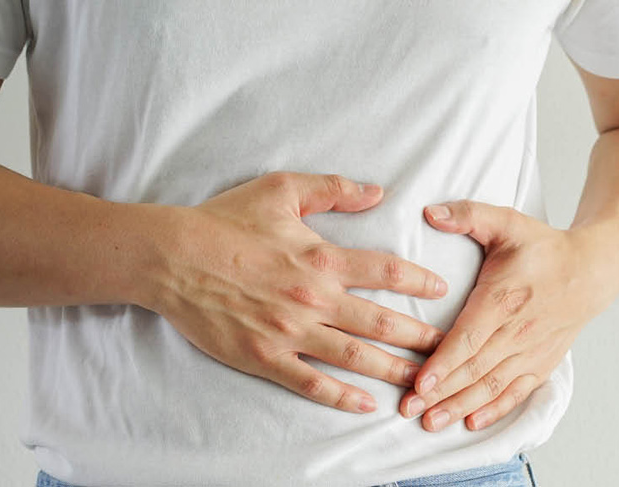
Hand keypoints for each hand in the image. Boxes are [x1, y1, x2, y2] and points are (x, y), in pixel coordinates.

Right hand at [142, 172, 448, 413]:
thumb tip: (377, 191)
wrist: (170, 257)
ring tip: (423, 382)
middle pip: (381, 323)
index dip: (418, 282)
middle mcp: (313, 299)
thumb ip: (333, 190)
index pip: (385, 272)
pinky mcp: (264, 357)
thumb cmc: (224, 221)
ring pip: (354, 357)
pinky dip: (341, 397)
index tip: (441, 291)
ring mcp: (289, 332)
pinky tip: (366, 405)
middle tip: (448, 348)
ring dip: (393, 370)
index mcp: (321, 259)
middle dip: (419, 337)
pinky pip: (311, 383)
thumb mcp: (282, 190)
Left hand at [398, 200, 618, 430]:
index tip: (421, 383)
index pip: (470, 337)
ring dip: (460, 406)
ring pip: (492, 385)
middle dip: (441, 393)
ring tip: (431, 423)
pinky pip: (516, 391)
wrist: (592, 271)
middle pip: (475, 368)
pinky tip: (471, 422)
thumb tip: (431, 212)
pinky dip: (494, 410)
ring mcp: (531, 350)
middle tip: (408, 410)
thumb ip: (468, 215)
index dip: (445, 362)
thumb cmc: (544, 248)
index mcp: (504, 297)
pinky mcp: (541, 362)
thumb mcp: (507, 222)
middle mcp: (518, 330)